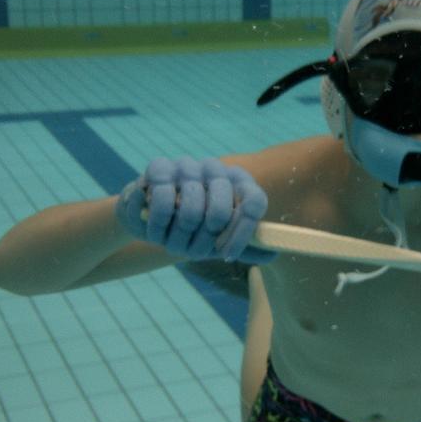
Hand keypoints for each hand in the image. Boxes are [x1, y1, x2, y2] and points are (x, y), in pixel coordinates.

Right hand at [115, 158, 275, 263]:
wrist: (149, 216)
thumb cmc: (191, 228)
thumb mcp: (218, 239)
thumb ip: (244, 246)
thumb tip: (272, 254)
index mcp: (238, 181)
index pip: (253, 203)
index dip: (242, 234)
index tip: (227, 256)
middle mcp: (216, 169)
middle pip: (220, 212)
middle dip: (205, 242)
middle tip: (193, 252)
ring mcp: (188, 165)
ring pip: (190, 211)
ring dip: (179, 238)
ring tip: (172, 244)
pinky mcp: (160, 167)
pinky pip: (163, 201)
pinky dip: (159, 226)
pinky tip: (156, 233)